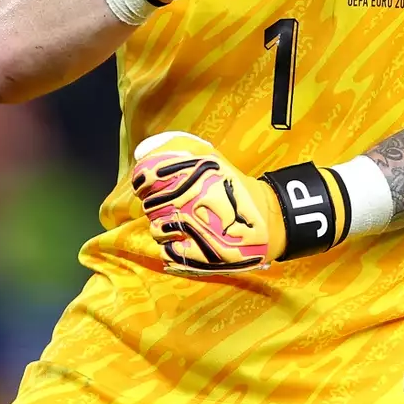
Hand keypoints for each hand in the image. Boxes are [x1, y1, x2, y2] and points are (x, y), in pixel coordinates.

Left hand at [129, 132, 285, 275]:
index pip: (147, 176)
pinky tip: (187, 239)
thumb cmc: (229, 184)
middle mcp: (195, 199)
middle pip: (150, 205)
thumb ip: (172, 147)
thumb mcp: (207, 154)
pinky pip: (166, 251)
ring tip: (182, 223)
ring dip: (163, 227)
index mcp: (195, 171)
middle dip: (157, 205)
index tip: (150, 186)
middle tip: (174, 206)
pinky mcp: (200, 256)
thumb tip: (140, 154)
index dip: (144, 182)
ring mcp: (196, 230)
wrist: (263, 220)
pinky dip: (172, 246)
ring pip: (156, 230)